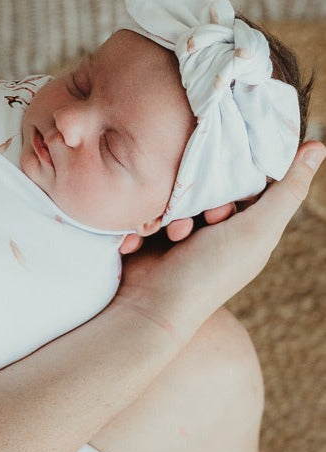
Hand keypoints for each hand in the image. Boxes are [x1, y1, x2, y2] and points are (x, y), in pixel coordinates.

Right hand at [114, 141, 325, 343]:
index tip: (225, 203)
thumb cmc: (210, 272)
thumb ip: (287, 191)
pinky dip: (147, 222)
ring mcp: (184, 230)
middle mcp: (218, 227)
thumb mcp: (257, 230)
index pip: (247, 179)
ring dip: (170, 211)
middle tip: (195, 223)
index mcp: (249, 226)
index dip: (236, 181)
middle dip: (199, 198)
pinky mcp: (153, 232)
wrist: (152, 305)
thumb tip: (318, 146)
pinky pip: (150, 208)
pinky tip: (143, 237)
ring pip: (177, 193)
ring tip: (168, 234)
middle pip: (209, 183)